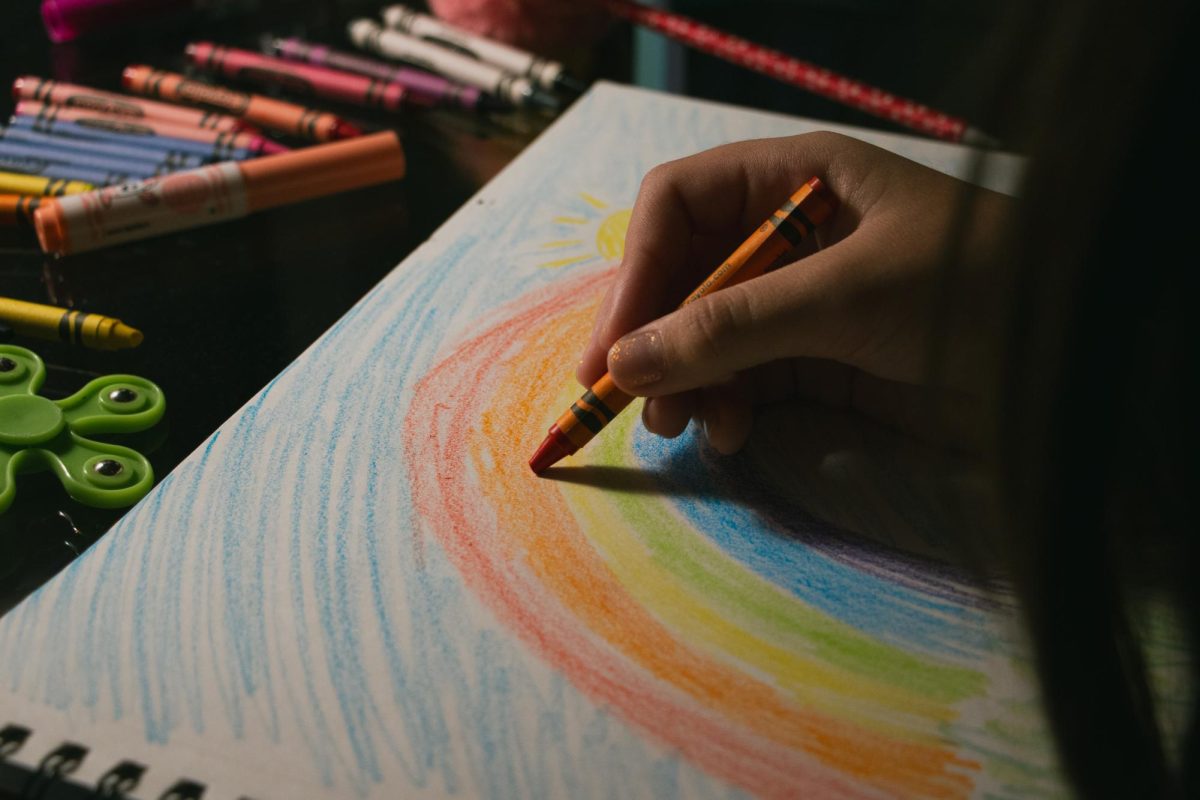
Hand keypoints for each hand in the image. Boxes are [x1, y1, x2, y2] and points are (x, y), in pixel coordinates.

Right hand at [576, 132, 1013, 453]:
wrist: (1075, 357)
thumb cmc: (973, 286)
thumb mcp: (843, 296)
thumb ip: (730, 327)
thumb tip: (624, 363)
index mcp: (794, 179)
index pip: (679, 206)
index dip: (637, 271)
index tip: (613, 346)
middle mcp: (787, 234)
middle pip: (683, 276)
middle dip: (655, 338)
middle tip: (629, 401)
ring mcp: (800, 299)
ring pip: (706, 335)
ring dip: (684, 380)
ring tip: (683, 426)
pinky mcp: (819, 359)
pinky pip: (743, 378)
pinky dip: (723, 405)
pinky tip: (728, 432)